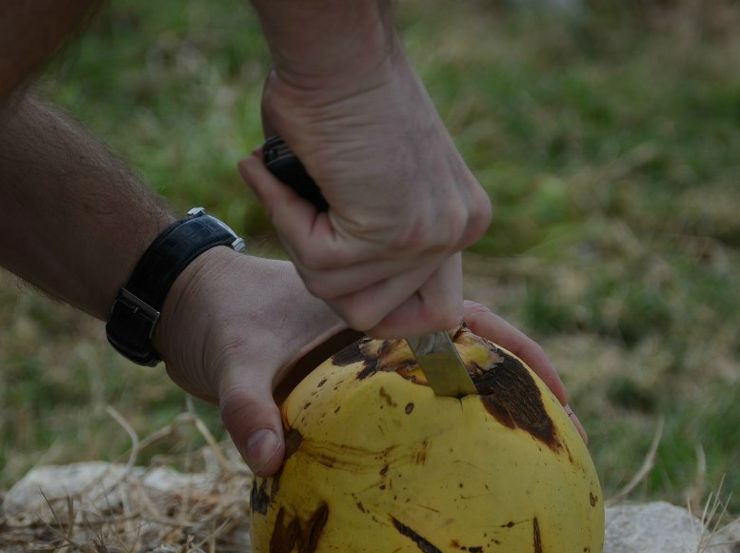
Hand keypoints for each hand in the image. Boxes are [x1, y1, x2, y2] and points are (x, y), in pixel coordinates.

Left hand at [155, 256, 583, 476]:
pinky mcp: (363, 384)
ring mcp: (382, 360)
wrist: (194, 307)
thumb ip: (246, 408)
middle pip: (481, 359)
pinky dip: (441, 436)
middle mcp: (395, 332)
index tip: (562, 396)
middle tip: (569, 444)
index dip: (523, 359)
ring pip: (453, 385)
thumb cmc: (222, 325)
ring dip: (492, 415)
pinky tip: (449, 488)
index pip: (474, 327)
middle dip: (527, 395)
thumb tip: (270, 460)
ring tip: (532, 473)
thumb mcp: (232, 363)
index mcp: (385, 313)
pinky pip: (412, 412)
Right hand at [238, 47, 489, 337]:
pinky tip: (277, 173)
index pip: (435, 311)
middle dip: (327, 276)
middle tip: (304, 215)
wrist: (331, 48)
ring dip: (298, 242)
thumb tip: (340, 288)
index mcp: (461, 219)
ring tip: (289, 183)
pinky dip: (284, 219)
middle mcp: (459, 230)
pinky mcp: (393, 231)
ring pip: (341, 297)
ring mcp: (431, 234)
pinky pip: (319, 266)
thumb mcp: (369, 186)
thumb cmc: (332, 98)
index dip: (380, 304)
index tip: (339, 267)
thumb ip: (370, 237)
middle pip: (382, 316)